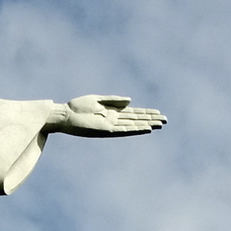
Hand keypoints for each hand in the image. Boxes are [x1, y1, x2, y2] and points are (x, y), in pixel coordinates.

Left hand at [46, 95, 167, 137]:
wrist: (65, 115)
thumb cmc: (78, 107)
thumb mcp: (98, 100)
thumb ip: (114, 100)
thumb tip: (131, 101)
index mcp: (112, 112)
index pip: (133, 113)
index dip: (146, 113)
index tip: (158, 113)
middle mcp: (114, 120)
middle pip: (137, 120)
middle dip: (151, 119)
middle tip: (166, 120)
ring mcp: (111, 126)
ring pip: (133, 125)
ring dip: (146, 125)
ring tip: (160, 124)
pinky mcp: (106, 130)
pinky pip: (124, 130)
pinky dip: (135, 129)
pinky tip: (145, 128)